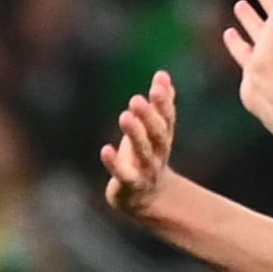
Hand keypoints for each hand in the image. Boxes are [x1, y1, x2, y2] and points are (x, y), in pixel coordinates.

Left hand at [101, 71, 181, 223]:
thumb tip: (163, 74)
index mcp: (163, 138)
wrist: (147, 197)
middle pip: (158, 136)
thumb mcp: (153, 129)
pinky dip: (114, 164)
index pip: (167, 119)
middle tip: (137, 100)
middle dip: (150, 118)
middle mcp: (158, 154)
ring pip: (144, 153)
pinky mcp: (130, 185)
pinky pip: (124, 175)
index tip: (158, 85)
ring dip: (135, 135)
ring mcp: (146, 171)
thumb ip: (160, 103)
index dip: (164, 103)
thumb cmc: (146, 155)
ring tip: (125, 116)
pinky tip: (105, 150)